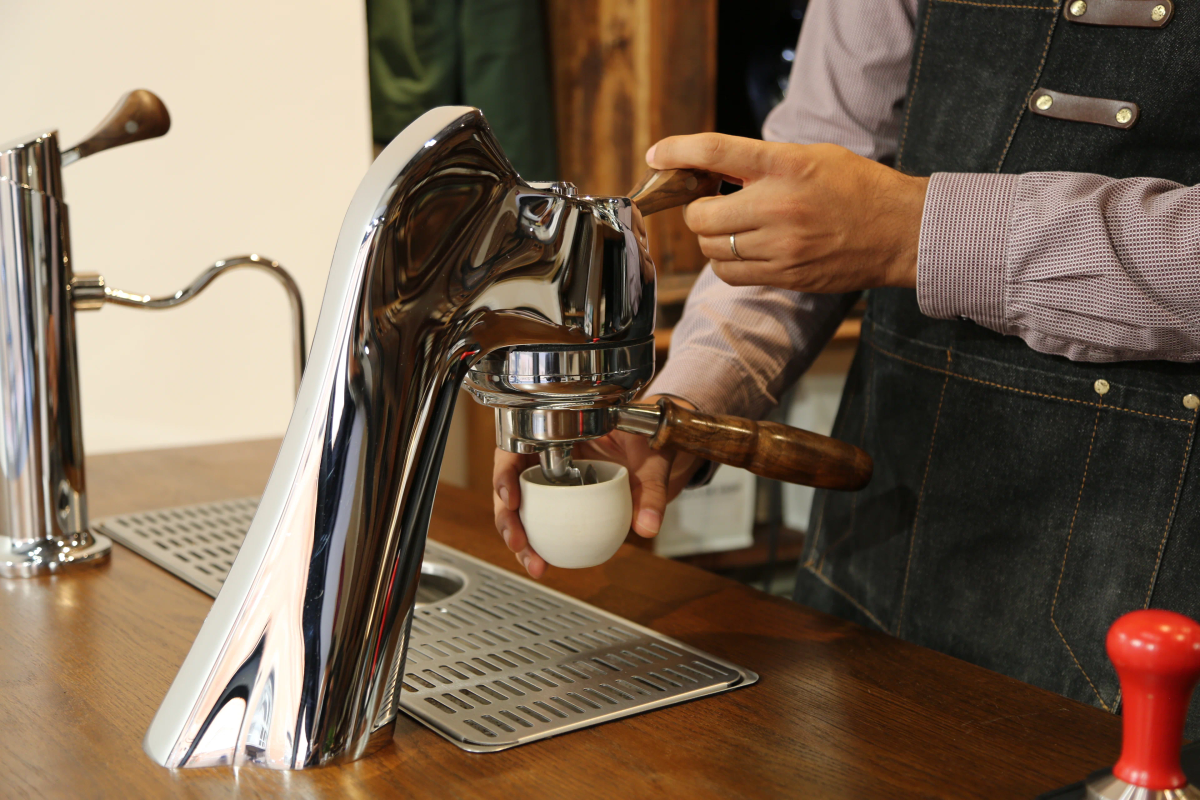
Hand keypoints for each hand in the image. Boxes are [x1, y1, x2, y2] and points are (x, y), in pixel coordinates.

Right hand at [492, 397, 703, 577]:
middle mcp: (549, 454)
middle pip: (511, 483)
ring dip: (520, 538)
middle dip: (508, 517)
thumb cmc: (651, 439)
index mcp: (561, 429)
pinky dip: (537, 543)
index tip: (511, 499)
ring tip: (534, 563)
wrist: (661, 447)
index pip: (519, 446)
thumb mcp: (653, 456)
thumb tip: (646, 526)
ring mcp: (554, 479)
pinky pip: (541, 520)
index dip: (505, 472)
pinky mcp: (562, 501)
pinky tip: (542, 562)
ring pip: (521, 507)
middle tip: (518, 543)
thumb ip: (651, 487)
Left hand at [645, 133, 928, 292]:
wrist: (900, 231)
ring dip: (711, 239)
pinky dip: (726, 263)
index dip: (678, 152)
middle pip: (701, 215)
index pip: (716, 152)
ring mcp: (781, 246)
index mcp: (786, 165)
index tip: (656, 155)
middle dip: (697, 210)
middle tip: (711, 204)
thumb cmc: (857, 188)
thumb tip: (713, 170)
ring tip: (732, 229)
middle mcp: (778, 206)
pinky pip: (731, 274)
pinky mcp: (785, 276)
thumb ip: (764, 163)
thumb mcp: (812, 156)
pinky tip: (742, 252)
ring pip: (711, 249)